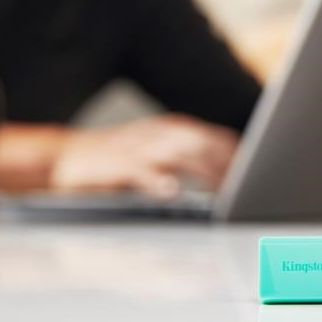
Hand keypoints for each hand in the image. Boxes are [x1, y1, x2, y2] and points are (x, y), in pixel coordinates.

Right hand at [50, 114, 240, 196]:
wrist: (61, 158)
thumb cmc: (115, 163)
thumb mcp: (155, 155)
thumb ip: (190, 160)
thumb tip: (228, 174)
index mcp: (172, 131)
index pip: (216, 138)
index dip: (240, 156)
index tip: (260, 174)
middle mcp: (158, 135)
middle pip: (204, 144)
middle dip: (230, 165)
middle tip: (250, 189)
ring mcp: (136, 148)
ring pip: (179, 154)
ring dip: (205, 172)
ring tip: (225, 191)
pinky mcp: (113, 165)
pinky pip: (138, 170)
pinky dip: (155, 179)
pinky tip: (170, 190)